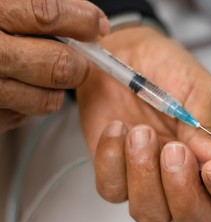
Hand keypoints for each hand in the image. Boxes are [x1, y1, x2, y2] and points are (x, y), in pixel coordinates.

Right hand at [0, 0, 109, 131]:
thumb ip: (39, 6)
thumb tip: (92, 22)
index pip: (46, 14)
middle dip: (77, 63)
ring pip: (48, 99)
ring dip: (55, 88)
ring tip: (40, 73)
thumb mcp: (2, 3)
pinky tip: (14, 85)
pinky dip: (29, 101)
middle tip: (76, 59)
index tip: (95, 25)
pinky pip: (24, 115)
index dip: (81, 21)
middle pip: (58, 66)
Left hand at [77, 26, 210, 221]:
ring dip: (144, 175)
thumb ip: (209, 122)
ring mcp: (150, 180)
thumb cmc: (170, 69)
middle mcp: (188, 178)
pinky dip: (112, 160)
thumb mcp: (198, 86)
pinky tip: (117, 128)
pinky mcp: (116, 174)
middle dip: (183, 194)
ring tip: (140, 131)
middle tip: (173, 151)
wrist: (126, 54)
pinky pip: (112, 191)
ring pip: (150, 216)